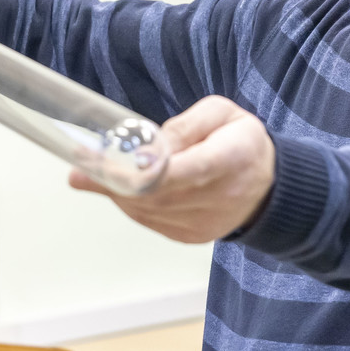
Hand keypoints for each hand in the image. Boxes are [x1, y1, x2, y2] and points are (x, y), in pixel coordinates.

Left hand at [68, 96, 274, 242]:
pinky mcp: (192, 236)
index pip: (182, 170)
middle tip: (80, 165)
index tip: (107, 162)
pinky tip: (118, 188)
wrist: (269, 187)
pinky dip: (130, 204)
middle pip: (155, 194)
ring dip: (115, 192)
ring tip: (87, 173)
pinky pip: (151, 221)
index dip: (142, 170)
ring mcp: (203, 223)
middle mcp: (217, 197)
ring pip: (147, 210)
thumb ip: (186, 125)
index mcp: (228, 159)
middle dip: (113, 180)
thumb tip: (148, 146)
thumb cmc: (242, 142)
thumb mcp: (222, 114)